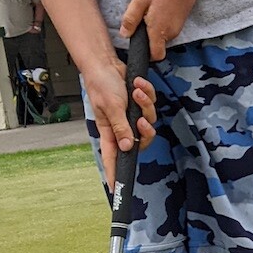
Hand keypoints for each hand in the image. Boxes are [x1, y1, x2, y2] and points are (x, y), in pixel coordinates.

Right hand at [84, 58, 157, 192]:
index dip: (114, 173)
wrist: (105, 63)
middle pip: (141, 141)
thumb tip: (128, 147)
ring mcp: (131, 115)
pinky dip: (147, 93)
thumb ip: (121, 127)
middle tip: (141, 121)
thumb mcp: (111, 107)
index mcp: (109, 131)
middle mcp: (121, 126)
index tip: (116, 189)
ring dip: (145, 104)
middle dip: (146, 131)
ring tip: (136, 91)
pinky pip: (151, 104)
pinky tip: (138, 84)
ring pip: (149, 120)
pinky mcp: (138, 104)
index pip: (112, 158)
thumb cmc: (102, 84)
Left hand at [120, 0, 201, 59]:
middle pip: (155, 41)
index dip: (146, 54)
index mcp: (159, 31)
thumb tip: (125, 35)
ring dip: (151, 19)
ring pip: (159, 31)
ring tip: (148, 0)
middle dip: (145, 29)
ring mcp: (177, 26)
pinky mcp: (180, 18)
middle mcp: (171, 33)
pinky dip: (159, 15)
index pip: (155, 56)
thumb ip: (131, 19)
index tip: (138, 42)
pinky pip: (166, 23)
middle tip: (139, 9)